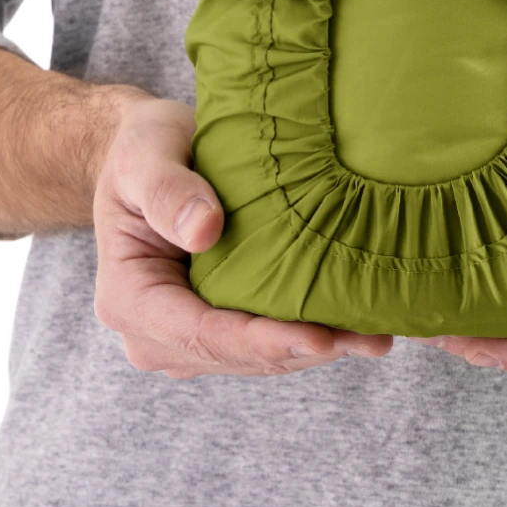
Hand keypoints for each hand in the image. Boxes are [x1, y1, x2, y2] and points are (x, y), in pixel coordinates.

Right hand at [92, 97, 393, 376]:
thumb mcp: (144, 155)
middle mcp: (155, 333)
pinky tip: (359, 326)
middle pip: (238, 355)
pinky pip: (267, 341)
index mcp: (129, 299)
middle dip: (304, 351)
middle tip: (371, 341)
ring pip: (260, 358)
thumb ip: (167, 190)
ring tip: (377, 338)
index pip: (200, 334)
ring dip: (318, 350)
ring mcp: (188, 337)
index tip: (317, 338)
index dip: (261, 341)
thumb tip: (205, 231)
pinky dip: (312, 335)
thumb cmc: (143, 149)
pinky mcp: (220, 327)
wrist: (150, 156)